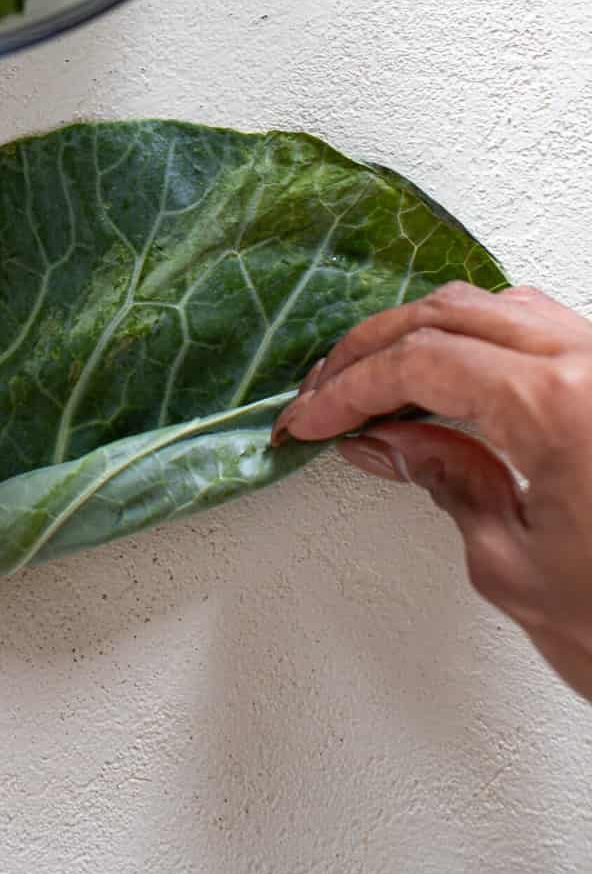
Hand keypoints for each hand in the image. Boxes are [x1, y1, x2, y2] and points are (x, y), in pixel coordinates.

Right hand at [271, 283, 591, 699]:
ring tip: (376, 379)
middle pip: (448, 316)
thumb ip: (445, 483)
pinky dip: (478, 337)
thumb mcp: (513, 566)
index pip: (422, 362)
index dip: (351, 389)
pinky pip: (537, 326)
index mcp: (561, 404)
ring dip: (423, 333)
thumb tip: (387, 441)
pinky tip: (448, 370)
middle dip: (372, 350)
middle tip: (326, 392)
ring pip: (493, 307)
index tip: (312, 416)